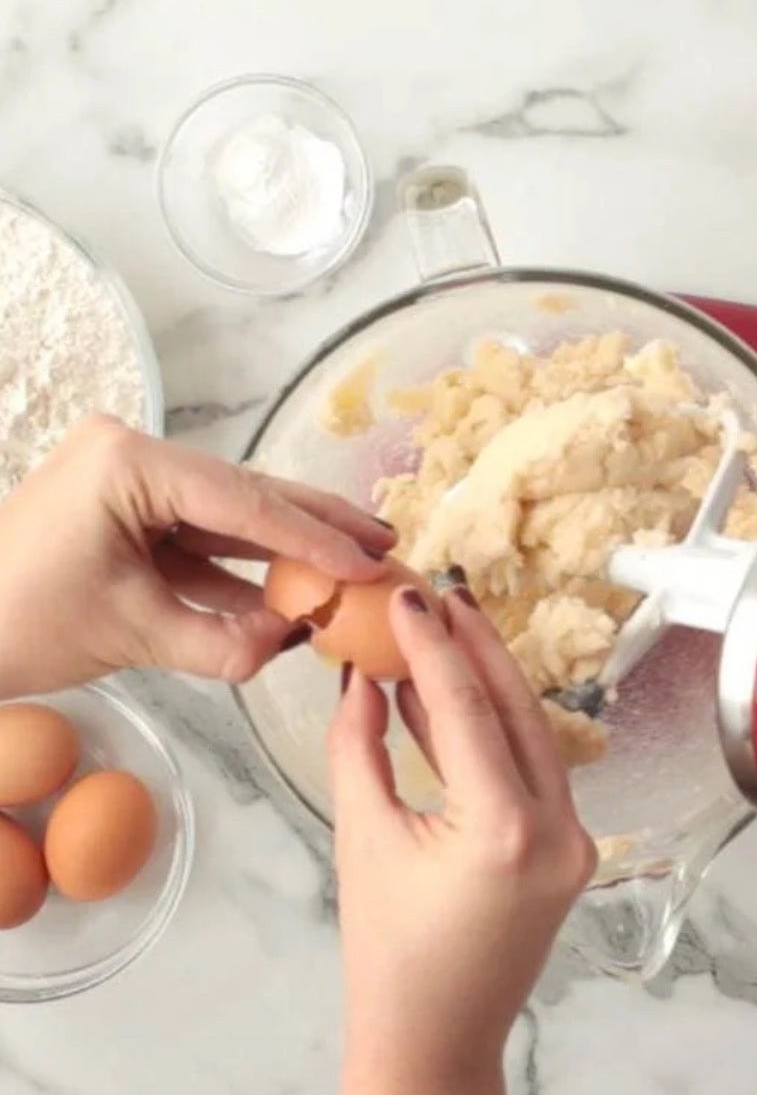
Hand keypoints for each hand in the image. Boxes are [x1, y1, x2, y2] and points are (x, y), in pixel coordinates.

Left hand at [0, 415, 393, 696]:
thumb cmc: (17, 623)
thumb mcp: (134, 634)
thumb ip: (227, 642)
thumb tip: (298, 642)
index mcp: (128, 463)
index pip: (242, 501)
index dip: (311, 537)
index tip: (366, 563)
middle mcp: (133, 452)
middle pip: (246, 492)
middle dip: (316, 522)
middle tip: (382, 541)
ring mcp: (130, 478)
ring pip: (229, 514)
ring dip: (286, 544)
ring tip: (356, 556)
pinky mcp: (128, 508)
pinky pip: (199, 536)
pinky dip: (240, 567)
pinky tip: (292, 589)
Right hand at [327, 581, 595, 1094]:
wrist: (434, 1040)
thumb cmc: (386, 955)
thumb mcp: (362, 837)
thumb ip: (359, 746)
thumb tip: (362, 675)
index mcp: (506, 832)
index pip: (470, 711)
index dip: (435, 646)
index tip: (410, 595)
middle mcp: (558, 830)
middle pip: (518, 709)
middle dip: (477, 645)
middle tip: (440, 593)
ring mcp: (575, 840)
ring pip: (531, 734)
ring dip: (487, 683)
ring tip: (442, 631)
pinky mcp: (571, 847)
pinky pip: (533, 769)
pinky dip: (493, 732)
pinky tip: (449, 701)